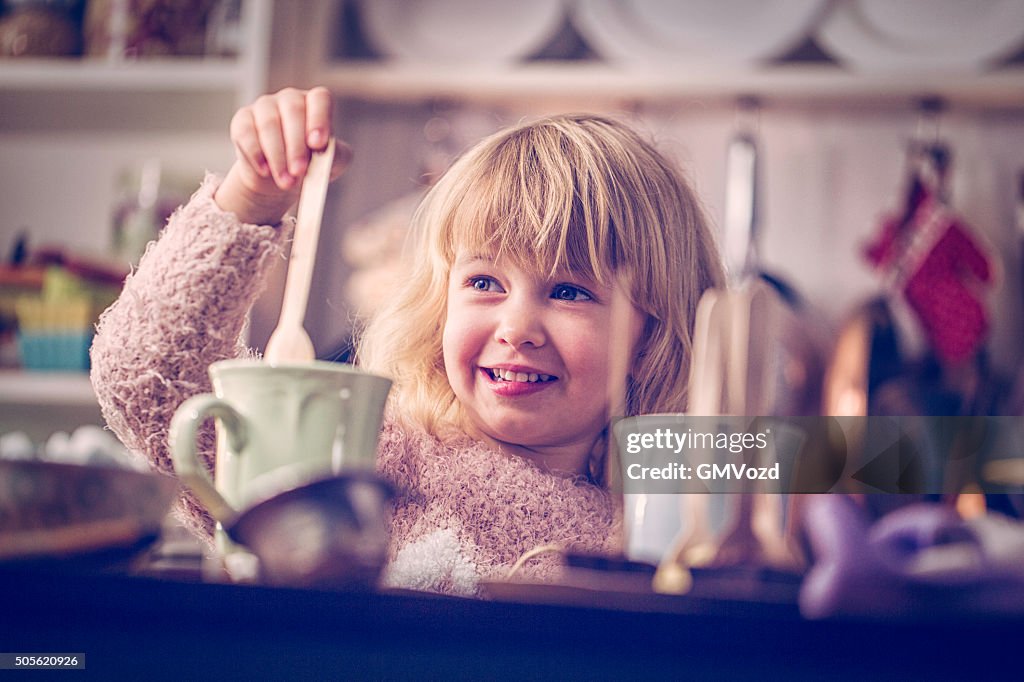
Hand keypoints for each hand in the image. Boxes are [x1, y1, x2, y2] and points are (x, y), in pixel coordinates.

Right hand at [214, 87, 351, 224]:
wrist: (281, 178)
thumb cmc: (311, 164)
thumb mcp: (332, 163)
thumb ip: (336, 155)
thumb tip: (326, 153)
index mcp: (315, 104)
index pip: (320, 99)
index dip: (319, 119)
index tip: (318, 144)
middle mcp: (290, 99)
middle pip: (293, 112)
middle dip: (296, 146)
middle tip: (299, 172)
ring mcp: (264, 106)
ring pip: (269, 124)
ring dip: (277, 156)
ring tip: (285, 181)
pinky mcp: (242, 120)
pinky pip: (246, 133)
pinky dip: (255, 154)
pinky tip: (265, 170)